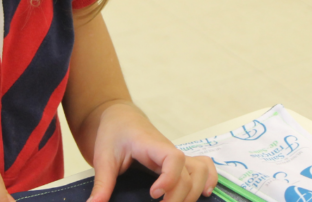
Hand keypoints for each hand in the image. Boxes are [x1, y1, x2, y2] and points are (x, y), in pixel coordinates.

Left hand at [87, 104, 217, 201]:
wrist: (120, 117)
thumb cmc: (113, 133)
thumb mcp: (103, 157)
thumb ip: (101, 183)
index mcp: (151, 145)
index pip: (174, 159)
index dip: (170, 179)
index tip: (154, 195)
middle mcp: (169, 150)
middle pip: (189, 173)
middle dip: (179, 197)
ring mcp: (176, 156)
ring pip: (201, 171)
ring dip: (195, 191)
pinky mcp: (178, 162)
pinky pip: (203, 167)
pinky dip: (209, 179)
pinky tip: (204, 194)